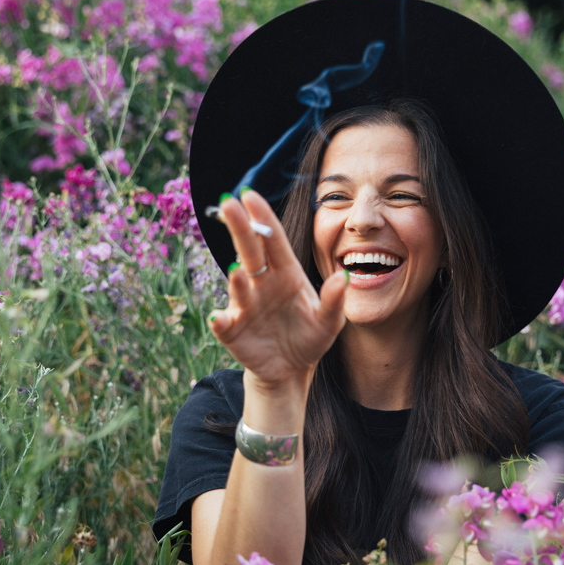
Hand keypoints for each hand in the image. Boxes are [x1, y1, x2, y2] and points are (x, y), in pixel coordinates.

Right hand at [207, 190, 348, 389]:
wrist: (291, 369)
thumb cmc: (310, 337)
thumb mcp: (330, 322)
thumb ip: (335, 300)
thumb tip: (344, 277)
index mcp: (285, 273)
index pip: (272, 239)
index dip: (262, 217)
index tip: (249, 195)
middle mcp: (261, 284)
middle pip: (249, 251)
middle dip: (239, 228)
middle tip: (228, 204)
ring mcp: (245, 306)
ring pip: (238, 286)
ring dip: (237, 279)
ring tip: (238, 271)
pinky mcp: (232, 330)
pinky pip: (223, 323)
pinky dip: (220, 320)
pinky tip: (219, 318)